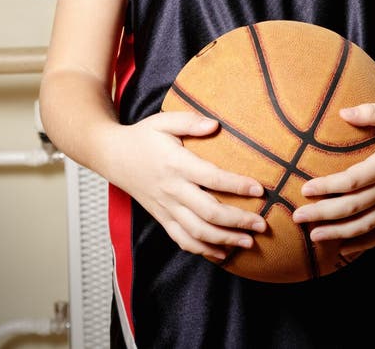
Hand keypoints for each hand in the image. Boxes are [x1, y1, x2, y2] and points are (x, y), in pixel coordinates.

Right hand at [111, 111, 265, 260]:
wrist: (112, 156)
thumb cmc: (143, 136)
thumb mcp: (163, 121)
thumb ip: (189, 121)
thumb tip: (215, 124)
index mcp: (176, 164)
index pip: (211, 178)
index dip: (236, 185)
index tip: (259, 190)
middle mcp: (172, 190)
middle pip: (208, 212)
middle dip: (237, 220)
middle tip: (262, 224)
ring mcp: (166, 207)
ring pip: (197, 232)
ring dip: (224, 240)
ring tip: (249, 243)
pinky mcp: (161, 217)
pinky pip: (181, 239)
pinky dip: (202, 250)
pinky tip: (222, 254)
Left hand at [292, 103, 374, 256]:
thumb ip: (369, 112)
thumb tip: (342, 112)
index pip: (352, 181)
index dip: (327, 187)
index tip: (305, 189)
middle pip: (352, 207)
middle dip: (323, 214)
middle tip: (297, 216)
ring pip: (364, 226)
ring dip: (337, 233)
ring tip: (312, 236)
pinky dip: (361, 244)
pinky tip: (342, 249)